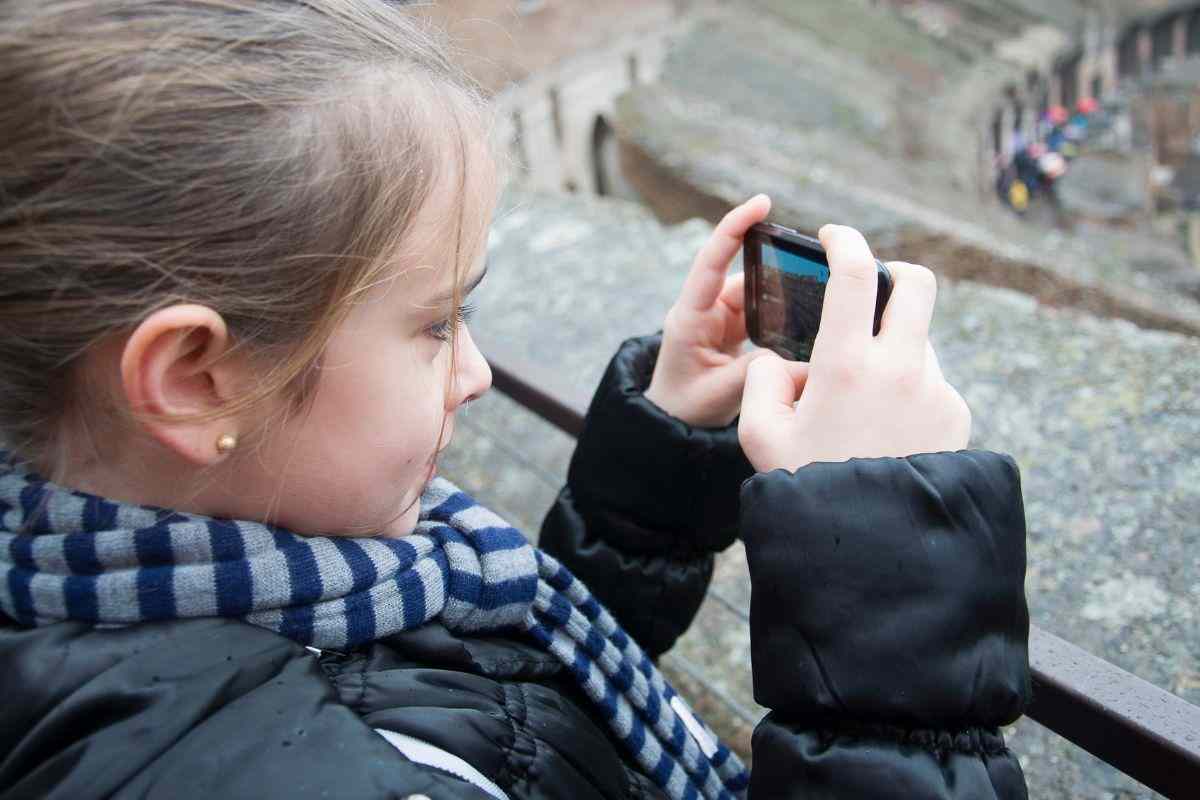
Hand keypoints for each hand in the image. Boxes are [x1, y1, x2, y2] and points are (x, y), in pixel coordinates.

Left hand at [645, 195, 795, 427]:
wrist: (672, 423)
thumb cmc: (685, 407)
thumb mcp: (719, 393)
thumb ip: (758, 374)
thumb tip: (807, 362)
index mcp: (690, 317)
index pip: (710, 262)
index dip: (733, 228)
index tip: (761, 203)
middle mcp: (705, 309)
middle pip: (746, 276)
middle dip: (778, 268)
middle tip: (818, 262)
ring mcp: (720, 317)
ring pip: (761, 294)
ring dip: (787, 299)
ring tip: (823, 300)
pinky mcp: (734, 329)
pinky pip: (765, 312)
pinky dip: (786, 315)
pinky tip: (812, 321)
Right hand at [738, 224, 969, 471]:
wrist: (873, 546)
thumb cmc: (808, 488)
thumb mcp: (758, 435)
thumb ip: (760, 381)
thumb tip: (781, 360)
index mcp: (847, 364)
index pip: (856, 272)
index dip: (844, 241)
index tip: (833, 237)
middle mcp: (900, 368)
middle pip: (916, 283)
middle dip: (891, 273)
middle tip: (866, 288)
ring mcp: (935, 390)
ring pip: (918, 338)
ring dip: (891, 344)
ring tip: (859, 395)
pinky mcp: (955, 415)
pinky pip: (930, 381)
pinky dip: (905, 387)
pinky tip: (882, 428)